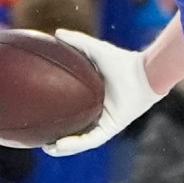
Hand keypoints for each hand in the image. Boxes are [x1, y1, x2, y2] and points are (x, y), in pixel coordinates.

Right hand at [44, 30, 166, 155]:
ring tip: (47, 149)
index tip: (39, 113)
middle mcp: (99, 112)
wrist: (143, 74)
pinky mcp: (112, 128)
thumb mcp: (93, 49)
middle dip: (57, 137)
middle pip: (74, 128)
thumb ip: (76, 41)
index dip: (56, 114)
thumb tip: (56, 33)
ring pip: (82, 140)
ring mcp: (106, 122)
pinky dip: (75, 144)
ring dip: (64, 147)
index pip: (71, 109)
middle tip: (39, 138)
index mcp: (93, 98)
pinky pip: (91, 140)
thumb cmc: (122, 61)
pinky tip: (59, 145)